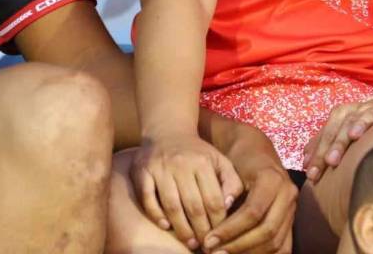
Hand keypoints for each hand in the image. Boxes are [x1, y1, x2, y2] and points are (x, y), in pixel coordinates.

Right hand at [131, 134, 244, 250]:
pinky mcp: (141, 171)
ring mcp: (160, 168)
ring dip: (181, 227)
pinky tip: (165, 226)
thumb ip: (231, 181)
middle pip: (193, 205)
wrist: (168, 130)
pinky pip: (147, 198)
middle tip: (205, 245)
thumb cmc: (198, 152)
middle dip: (201, 229)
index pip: (213, 198)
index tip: (221, 236)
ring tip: (189, 241)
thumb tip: (228, 206)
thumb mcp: (220, 161)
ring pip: (171, 205)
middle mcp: (182, 164)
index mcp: (203, 162)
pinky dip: (156, 214)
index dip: (218, 221)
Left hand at [203, 130, 297, 253]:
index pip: (253, 212)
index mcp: (273, 179)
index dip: (229, 230)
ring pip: (275, 242)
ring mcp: (293, 208)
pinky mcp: (292, 220)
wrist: (256, 153)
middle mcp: (288, 194)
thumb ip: (225, 196)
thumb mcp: (230, 171)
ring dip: (249, 253)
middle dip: (238, 245)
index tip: (208, 240)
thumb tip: (215, 229)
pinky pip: (283, 247)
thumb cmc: (239, 162)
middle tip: (214, 253)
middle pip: (267, 230)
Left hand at [302, 95, 372, 183]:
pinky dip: (364, 123)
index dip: (316, 155)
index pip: (323, 136)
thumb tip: (305, 163)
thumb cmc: (365, 127)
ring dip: (343, 138)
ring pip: (351, 122)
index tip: (311, 176)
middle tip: (322, 168)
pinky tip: (357, 134)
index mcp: (338, 116)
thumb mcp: (343, 134)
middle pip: (334, 130)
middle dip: (327, 149)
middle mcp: (350, 110)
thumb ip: (324, 145)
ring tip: (335, 156)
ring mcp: (366, 108)